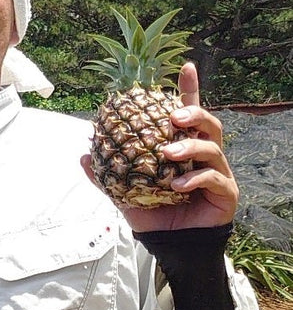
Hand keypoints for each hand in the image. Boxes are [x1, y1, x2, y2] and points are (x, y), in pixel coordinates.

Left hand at [81, 62, 238, 230]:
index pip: (188, 112)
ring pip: (213, 146)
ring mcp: (218, 171)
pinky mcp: (226, 191)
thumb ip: (106, 173)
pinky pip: (214, 178)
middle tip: (172, 117)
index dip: (189, 88)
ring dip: (190, 145)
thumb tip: (83, 156)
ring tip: (169, 153)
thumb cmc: (152, 211)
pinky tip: (178, 186)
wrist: (169, 243)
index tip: (187, 66)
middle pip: (209, 122)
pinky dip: (195, 178)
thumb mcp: (123, 190)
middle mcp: (204, 154)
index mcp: (182, 145)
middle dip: (193, 113)